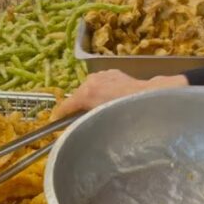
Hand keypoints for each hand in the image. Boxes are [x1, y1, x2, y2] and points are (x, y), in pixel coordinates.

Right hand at [51, 70, 186, 118]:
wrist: (149, 97)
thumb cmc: (126, 113)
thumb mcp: (102, 121)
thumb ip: (86, 123)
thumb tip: (75, 131)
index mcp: (86, 94)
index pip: (64, 107)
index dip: (58, 117)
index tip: (55, 124)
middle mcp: (91, 81)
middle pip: (77, 96)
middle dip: (79, 107)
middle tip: (84, 119)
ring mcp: (102, 74)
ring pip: (89, 88)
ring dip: (92, 98)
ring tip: (101, 109)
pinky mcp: (112, 72)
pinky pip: (101, 83)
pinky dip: (102, 90)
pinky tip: (112, 99)